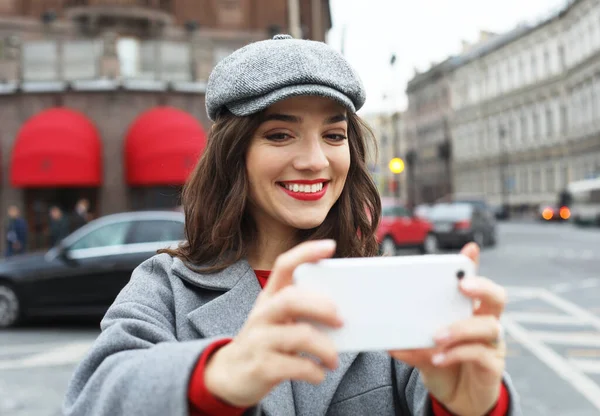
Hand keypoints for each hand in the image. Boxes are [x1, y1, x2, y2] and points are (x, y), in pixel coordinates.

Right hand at [204, 240, 342, 406]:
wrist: (229, 375)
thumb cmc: (264, 341)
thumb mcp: (276, 319)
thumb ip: (302, 310)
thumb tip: (345, 311)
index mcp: (269, 296)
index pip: (284, 265)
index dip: (306, 253)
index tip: (330, 246)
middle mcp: (262, 314)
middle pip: (291, 299)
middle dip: (321, 306)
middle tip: (341, 320)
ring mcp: (260, 340)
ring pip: (299, 335)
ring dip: (325, 348)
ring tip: (334, 358)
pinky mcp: (262, 367)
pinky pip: (297, 366)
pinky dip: (315, 371)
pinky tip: (319, 373)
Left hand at [390, 243, 506, 415]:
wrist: (455, 398)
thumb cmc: (442, 364)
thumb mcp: (422, 350)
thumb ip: (411, 342)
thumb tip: (389, 340)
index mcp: (468, 311)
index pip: (475, 282)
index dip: (474, 265)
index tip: (469, 250)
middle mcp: (485, 323)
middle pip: (497, 297)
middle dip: (482, 287)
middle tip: (463, 285)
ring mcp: (492, 345)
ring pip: (489, 327)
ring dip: (460, 328)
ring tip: (436, 336)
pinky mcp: (492, 367)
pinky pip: (480, 354)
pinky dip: (457, 353)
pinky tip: (437, 357)